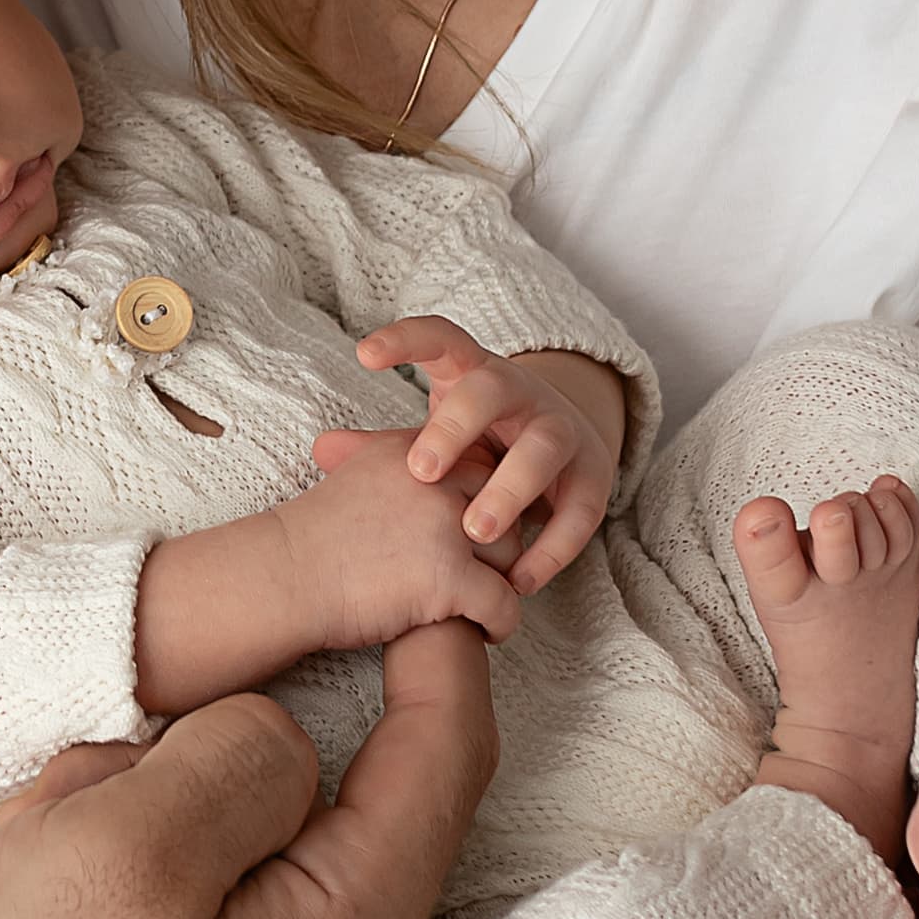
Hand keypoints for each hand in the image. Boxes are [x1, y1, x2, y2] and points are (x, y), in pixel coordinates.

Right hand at [0, 624, 503, 918]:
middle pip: (330, 799)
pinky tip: (48, 901)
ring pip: (256, 850)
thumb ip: (242, 752)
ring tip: (44, 854)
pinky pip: (216, 914)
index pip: (447, 759)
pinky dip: (137, 878)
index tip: (418, 584)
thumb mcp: (125, 839)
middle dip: (207, 758)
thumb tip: (289, 731)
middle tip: (88, 784)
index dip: (439, 655)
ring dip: (149, 817)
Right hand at [286, 426, 532, 649]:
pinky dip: (502, 623)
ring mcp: (444, 528)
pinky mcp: (449, 578)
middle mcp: (435, 480)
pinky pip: (505, 603)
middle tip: (486, 571)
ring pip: (512, 555)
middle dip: (498, 542)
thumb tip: (427, 467)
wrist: (284, 578)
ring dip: (503, 581)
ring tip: (483, 602)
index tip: (477, 532)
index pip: (482, 468)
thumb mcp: (357, 477)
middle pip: (503, 508)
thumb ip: (397, 468)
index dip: (485, 504)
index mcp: (414, 453)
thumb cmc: (314, 539)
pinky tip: (487, 631)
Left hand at [338, 318, 622, 593]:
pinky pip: (581, 511)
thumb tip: (323, 450)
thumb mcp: (436, 435)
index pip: (442, 338)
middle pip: (493, 389)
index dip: (405, 341)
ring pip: (544, 448)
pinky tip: (517, 580)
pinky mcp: (595, 476)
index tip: (363, 355)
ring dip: (510, 489)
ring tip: (475, 531)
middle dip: (457, 427)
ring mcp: (563, 430)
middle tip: (421, 472)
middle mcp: (522, 392)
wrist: (562, 450)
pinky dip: (552, 548)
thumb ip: (385, 448)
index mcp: (474, 371)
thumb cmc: (479, 442)